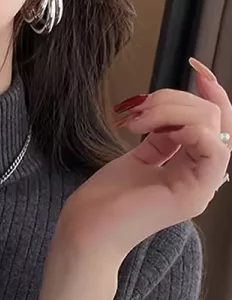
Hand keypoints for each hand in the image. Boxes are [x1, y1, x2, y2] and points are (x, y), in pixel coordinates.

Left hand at [57, 59, 230, 261]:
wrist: (85, 232)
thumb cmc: (103, 201)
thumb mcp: (137, 159)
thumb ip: (161, 139)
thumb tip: (171, 117)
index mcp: (189, 169)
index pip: (214, 122)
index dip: (209, 92)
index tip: (194, 67)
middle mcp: (201, 177)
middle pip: (214, 117)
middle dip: (175, 100)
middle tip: (136, 109)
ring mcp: (200, 187)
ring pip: (213, 125)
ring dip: (172, 110)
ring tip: (135, 121)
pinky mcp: (193, 194)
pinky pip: (214, 148)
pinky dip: (189, 128)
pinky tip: (157, 131)